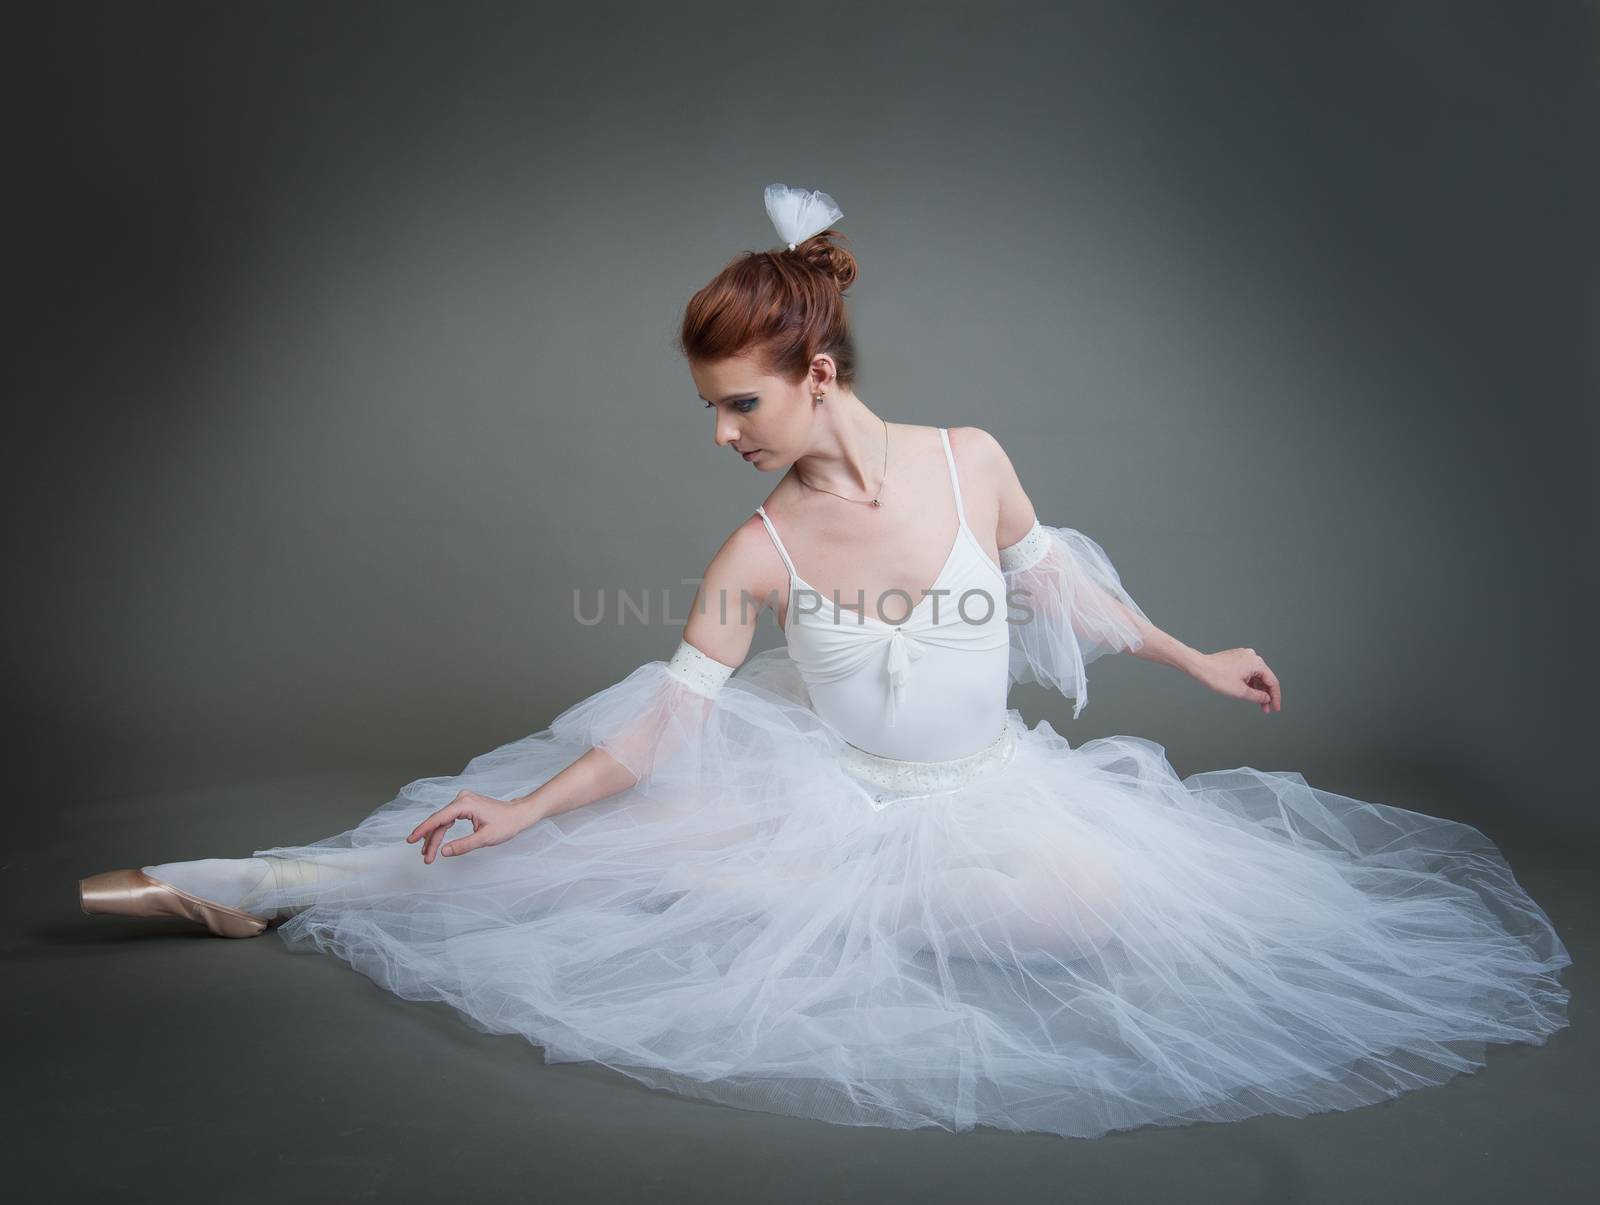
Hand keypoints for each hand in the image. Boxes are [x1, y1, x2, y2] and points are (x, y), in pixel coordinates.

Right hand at [406, 789, 528, 863]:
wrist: (519, 814)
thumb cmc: (507, 824)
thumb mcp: (485, 838)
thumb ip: (463, 845)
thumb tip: (443, 852)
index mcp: (465, 804)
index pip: (438, 818)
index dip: (423, 830)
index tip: (410, 840)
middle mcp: (461, 799)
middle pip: (438, 821)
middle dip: (430, 840)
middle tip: (425, 858)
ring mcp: (463, 801)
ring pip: (442, 821)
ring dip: (434, 837)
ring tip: (427, 854)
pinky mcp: (465, 806)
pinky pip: (448, 819)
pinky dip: (442, 831)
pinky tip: (435, 843)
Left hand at [1194, 647, 1281, 712]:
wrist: (1200, 667)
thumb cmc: (1217, 677)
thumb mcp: (1240, 692)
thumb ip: (1258, 697)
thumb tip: (1267, 699)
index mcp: (1256, 663)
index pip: (1272, 682)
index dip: (1275, 697)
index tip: (1275, 708)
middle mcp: (1253, 656)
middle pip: (1265, 678)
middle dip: (1266, 694)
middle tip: (1267, 709)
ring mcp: (1244, 656)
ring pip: (1256, 675)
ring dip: (1258, 689)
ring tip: (1258, 703)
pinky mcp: (1237, 657)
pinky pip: (1248, 671)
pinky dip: (1250, 682)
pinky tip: (1250, 693)